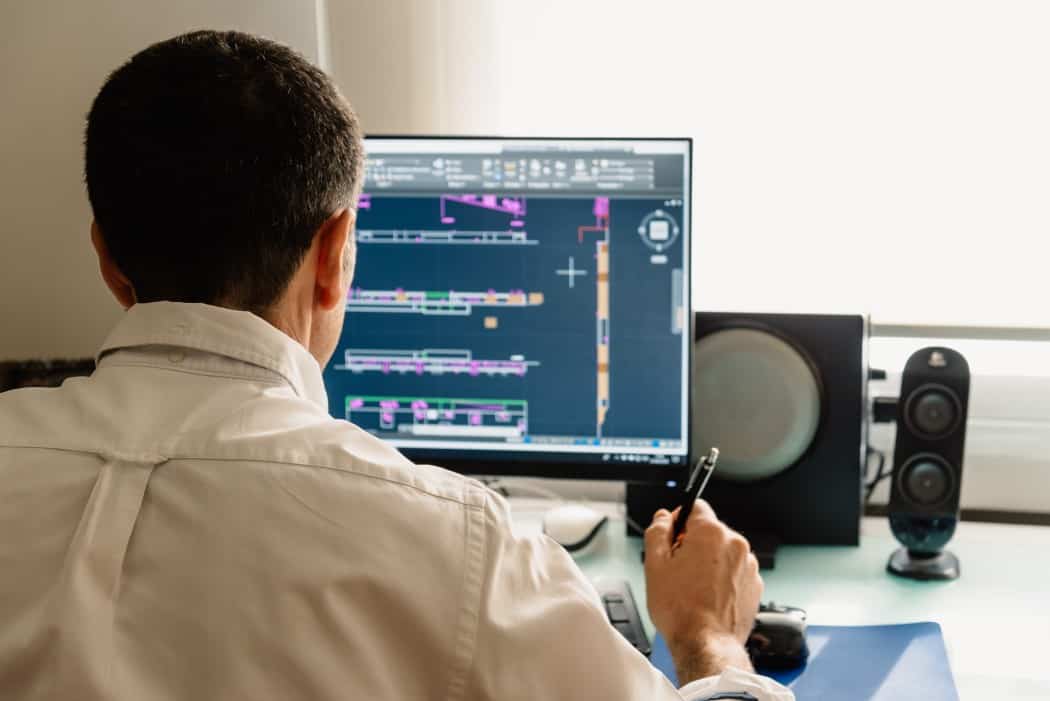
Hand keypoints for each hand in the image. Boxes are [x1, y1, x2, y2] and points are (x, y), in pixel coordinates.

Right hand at [644, 500, 762, 682]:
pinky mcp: (755, 586)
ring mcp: (748, 566)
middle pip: (710, 531)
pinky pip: (735, 572)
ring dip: (709, 562)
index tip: (673, 536)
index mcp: (711, 532)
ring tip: (693, 587)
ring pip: (723, 552)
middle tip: (678, 569)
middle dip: (694, 543)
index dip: (679, 520)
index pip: (695, 506)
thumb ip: (658, 532)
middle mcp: (735, 544)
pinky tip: (708, 597)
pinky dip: (723, 579)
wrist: (705, 643)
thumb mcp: (655, 564)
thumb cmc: (681, 609)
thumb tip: (663, 518)